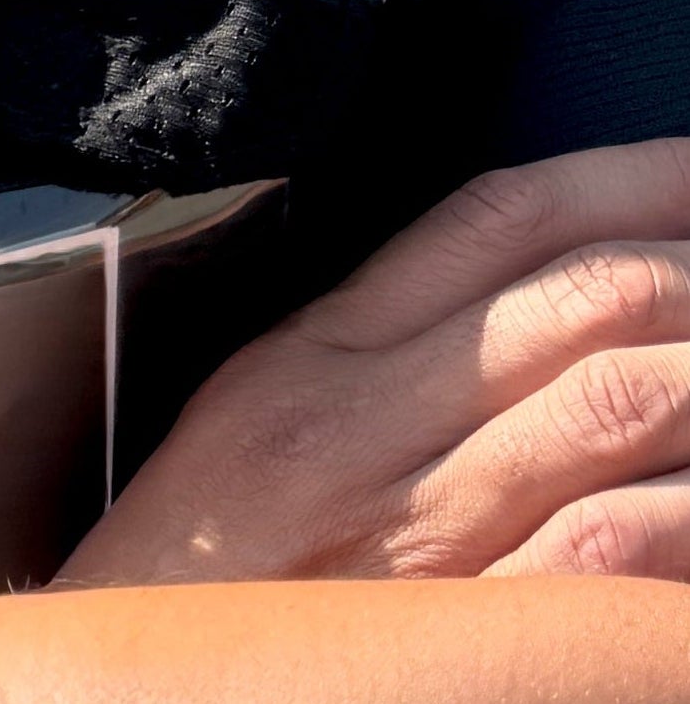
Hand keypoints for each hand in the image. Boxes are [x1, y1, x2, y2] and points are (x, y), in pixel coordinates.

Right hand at [64, 136, 689, 584]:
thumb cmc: (195, 588)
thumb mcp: (252, 430)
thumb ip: (369, 361)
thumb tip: (526, 310)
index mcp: (310, 359)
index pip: (490, 221)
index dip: (622, 176)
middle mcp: (364, 424)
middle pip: (578, 299)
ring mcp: (423, 536)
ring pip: (617, 403)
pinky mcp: (467, 640)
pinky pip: (615, 554)